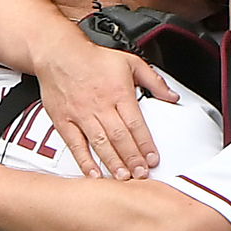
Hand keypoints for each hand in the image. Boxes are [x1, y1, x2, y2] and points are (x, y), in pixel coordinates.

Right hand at [35, 37, 177, 180]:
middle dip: (132, 158)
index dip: (145, 144)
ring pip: (100, 143)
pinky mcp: (64, 121)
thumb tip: (172, 96)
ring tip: (123, 177)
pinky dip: (84, 161)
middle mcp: (100, 105)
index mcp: (118, 93)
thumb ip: (154, 81)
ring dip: (113, 162)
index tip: (153, 159)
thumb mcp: (130, 62)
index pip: (135, 123)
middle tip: (141, 174)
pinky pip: (75, 145)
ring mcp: (81, 114)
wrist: (58, 53)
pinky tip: (94, 174)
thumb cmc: (93, 59)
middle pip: (119, 136)